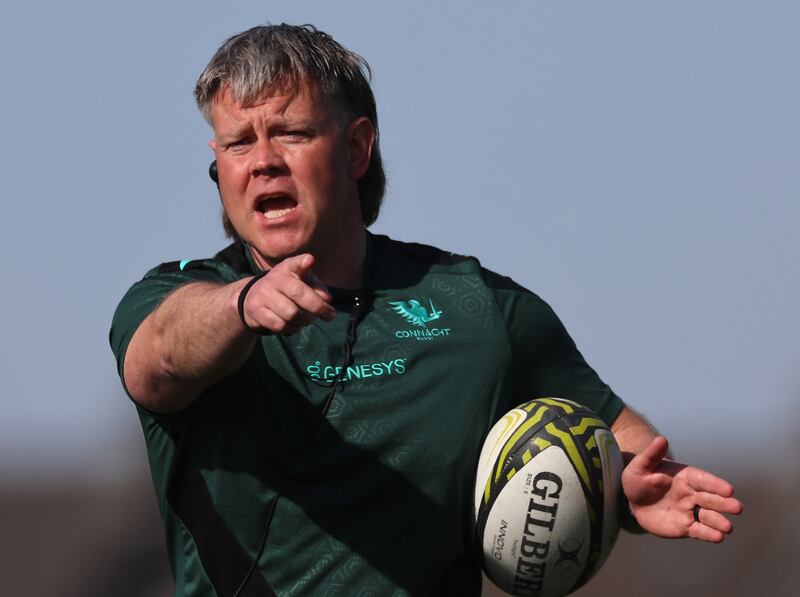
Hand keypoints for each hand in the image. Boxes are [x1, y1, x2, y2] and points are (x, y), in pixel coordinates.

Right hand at [240, 254, 334, 334]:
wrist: (254, 296)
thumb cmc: (288, 288)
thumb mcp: (303, 282)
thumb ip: (317, 288)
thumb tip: (327, 299)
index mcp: (288, 268)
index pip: (295, 263)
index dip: (302, 262)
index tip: (309, 261)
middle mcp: (274, 278)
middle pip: (299, 294)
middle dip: (318, 307)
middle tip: (330, 315)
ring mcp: (263, 294)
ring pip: (291, 314)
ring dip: (305, 321)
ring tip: (308, 320)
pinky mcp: (255, 310)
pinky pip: (281, 326)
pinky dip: (292, 329)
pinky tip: (294, 325)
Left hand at [621, 436, 742, 542]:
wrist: (632, 500)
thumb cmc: (638, 479)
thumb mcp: (641, 466)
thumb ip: (652, 455)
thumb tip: (661, 439)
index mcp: (685, 477)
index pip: (703, 480)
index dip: (716, 484)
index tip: (729, 490)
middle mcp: (692, 494)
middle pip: (711, 499)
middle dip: (724, 503)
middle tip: (737, 508)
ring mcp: (689, 510)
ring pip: (708, 516)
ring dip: (719, 521)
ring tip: (727, 527)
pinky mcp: (685, 526)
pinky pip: (699, 530)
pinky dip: (709, 534)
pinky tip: (718, 537)